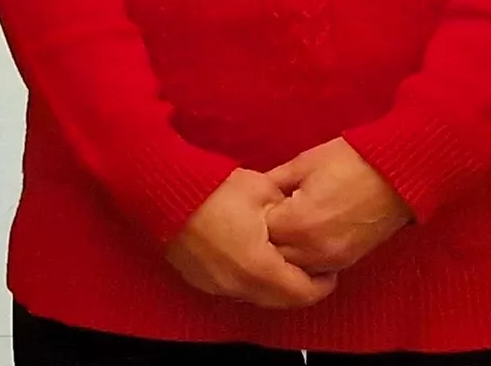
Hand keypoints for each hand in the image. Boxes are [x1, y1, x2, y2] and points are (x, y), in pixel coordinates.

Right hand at [163, 170, 332, 308]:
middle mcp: (237, 285)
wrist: (161, 193)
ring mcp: (216, 286)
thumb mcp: (262, 189)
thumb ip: (286, 210)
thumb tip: (297, 220)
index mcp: (258, 266)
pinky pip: (234, 290)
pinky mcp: (200, 280)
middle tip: (312, 270)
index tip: (330, 272)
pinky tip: (253, 260)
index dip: (322, 285)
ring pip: (257, 297)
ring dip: (274, 286)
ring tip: (284, 262)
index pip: (302, 293)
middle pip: (281, 302)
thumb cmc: (212, 189)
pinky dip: (250, 281)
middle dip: (300, 288)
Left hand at [263, 138, 411, 274]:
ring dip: (284, 251)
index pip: (258, 231)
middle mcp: (312, 249)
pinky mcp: (346, 262)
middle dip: (267, 237)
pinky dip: (304, 258)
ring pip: (292, 268)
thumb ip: (274, 181)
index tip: (259, 202)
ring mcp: (331, 260)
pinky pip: (314, 269)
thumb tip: (253, 190)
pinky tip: (304, 237)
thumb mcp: (304, 163)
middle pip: (272, 256)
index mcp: (297, 222)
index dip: (256, 215)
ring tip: (286, 226)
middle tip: (269, 215)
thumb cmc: (352, 161)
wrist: (399, 174)